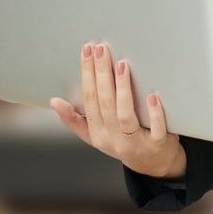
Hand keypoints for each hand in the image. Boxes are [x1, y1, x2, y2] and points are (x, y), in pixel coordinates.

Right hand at [50, 42, 186, 178]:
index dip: (87, 74)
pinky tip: (153, 95)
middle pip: (104, 103)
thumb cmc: (123, 141)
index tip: (86, 50)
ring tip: (122, 64)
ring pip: (125, 115)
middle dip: (101, 74)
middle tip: (101, 48)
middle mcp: (114, 139)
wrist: (153, 165)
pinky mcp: (158, 144)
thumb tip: (54, 101)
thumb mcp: (95, 134)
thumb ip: (75, 119)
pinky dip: (154, 113)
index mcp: (97, 133)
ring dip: (122, 89)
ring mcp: (136, 143)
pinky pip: (156, 129)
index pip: (89, 99)